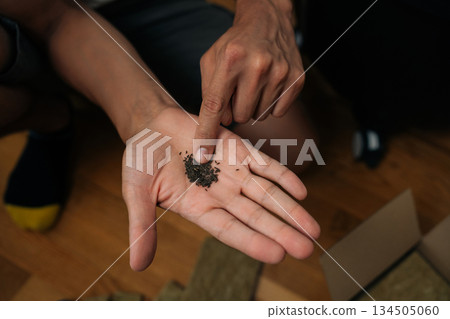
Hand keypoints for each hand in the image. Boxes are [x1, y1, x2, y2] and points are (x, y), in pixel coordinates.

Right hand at [122, 108, 318, 270]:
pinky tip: (302, 191)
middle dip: (281, 232)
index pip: (230, 230)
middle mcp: (221, 194)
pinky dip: (283, 176)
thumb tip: (138, 266)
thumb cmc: (141, 159)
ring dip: (289, 209)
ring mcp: (233, 172)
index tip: (276, 255)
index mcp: (198, 209)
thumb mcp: (137, 193)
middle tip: (306, 249)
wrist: (152, 124)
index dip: (252, 242)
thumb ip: (142, 225)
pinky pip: (265, 164)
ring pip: (266, 193)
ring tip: (312, 228)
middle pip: (255, 216)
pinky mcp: (239, 150)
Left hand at [195, 0, 303, 160]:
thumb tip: (219, 124)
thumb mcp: (211, 60)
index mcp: (231, 59)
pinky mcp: (297, 80)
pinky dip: (270, 104)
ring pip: (259, 116)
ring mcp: (280, 73)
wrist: (268, 20)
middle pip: (240, 116)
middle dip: (236, 109)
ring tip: (254, 83)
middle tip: (239, 89)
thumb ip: (209, 92)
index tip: (202, 155)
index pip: (215, 105)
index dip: (207, 132)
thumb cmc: (235, 44)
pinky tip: (268, 86)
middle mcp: (257, 66)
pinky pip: (277, 112)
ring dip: (253, 106)